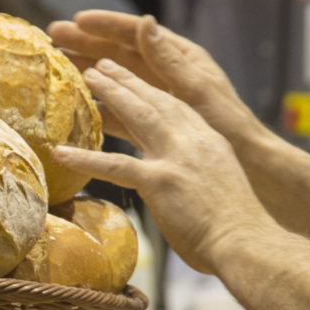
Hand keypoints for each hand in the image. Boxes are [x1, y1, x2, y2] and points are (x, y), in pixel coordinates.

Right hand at [49, 12, 262, 143]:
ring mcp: (160, 99)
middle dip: (88, 43)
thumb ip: (169, 60)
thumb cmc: (231, 125)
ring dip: (88, 73)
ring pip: (117, 81)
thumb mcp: (198, 89)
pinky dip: (100, 107)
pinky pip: (122, 112)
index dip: (105, 25)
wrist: (250, 165)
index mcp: (182, 58)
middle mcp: (168, 74)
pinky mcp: (154, 125)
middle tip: (54, 35)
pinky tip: (77, 106)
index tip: (77, 20)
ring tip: (58, 66)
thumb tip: (144, 22)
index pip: (137, 33)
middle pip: (121, 53)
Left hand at [55, 60, 271, 273]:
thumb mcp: (221, 188)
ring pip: (138, 116)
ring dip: (111, 94)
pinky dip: (86, 158)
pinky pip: (115, 166)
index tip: (134, 80)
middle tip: (102, 66)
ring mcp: (177, 158)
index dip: (153, 92)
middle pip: (157, 102)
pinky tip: (61, 153)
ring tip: (87, 77)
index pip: (177, 108)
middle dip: (128, 81)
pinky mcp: (161, 180)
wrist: (248, 243)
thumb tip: (182, 187)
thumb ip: (199, 177)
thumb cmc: (237, 228)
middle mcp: (194, 141)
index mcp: (210, 142)